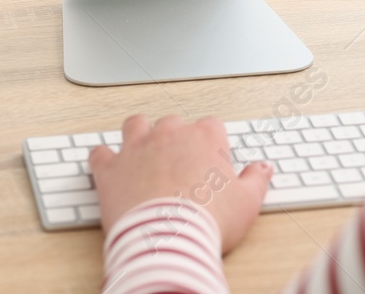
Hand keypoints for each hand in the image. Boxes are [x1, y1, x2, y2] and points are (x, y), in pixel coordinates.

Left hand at [89, 114, 271, 251]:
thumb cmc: (208, 221)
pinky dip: (103, 159)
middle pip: (173, 123)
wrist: (169, 240)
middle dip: (175, 138)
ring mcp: (137, 149)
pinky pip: (100, 153)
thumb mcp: (247, 203)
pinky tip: (107, 166)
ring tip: (142, 151)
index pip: (211, 126)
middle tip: (179, 162)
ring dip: (138, 135)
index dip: (212, 144)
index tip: (212, 161)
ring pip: (135, 125)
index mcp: (205, 138)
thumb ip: (256, 179)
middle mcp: (170, 135)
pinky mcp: (111, 168)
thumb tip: (264, 168)